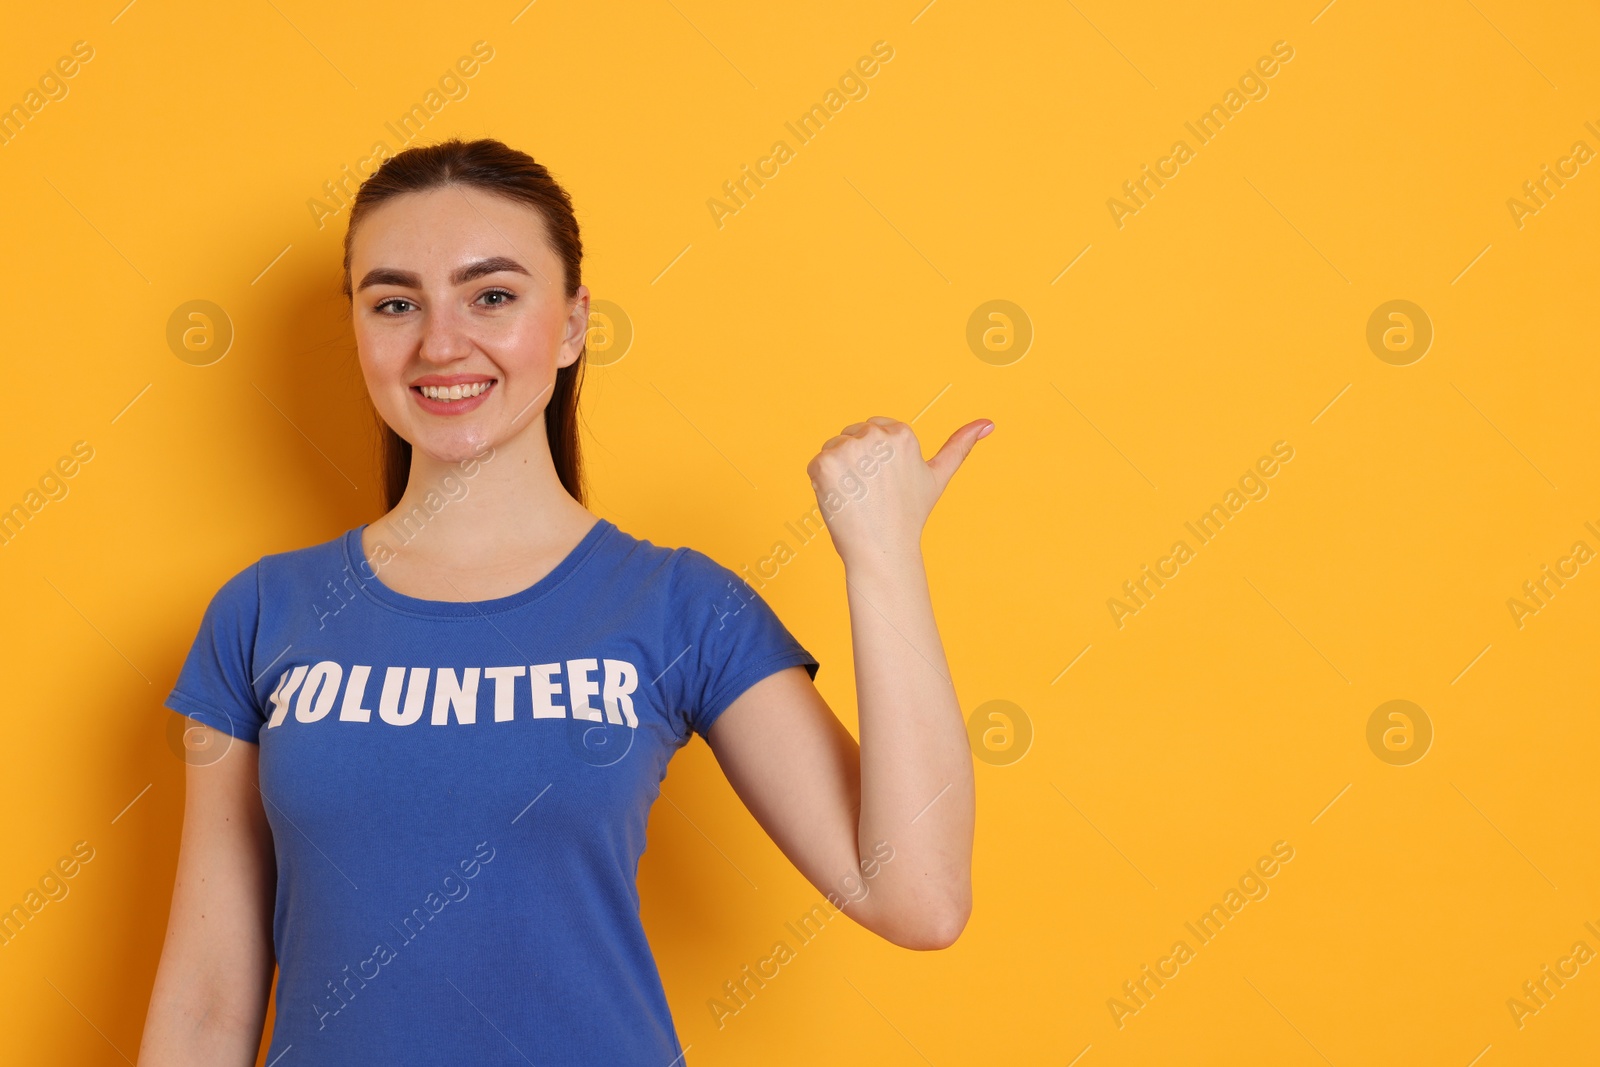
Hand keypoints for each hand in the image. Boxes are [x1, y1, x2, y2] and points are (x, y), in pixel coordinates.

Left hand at [806, 416, 992, 568]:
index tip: (885, 483)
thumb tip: (988, 423)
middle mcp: (876, 435)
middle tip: (871, 493)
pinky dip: (822, 483)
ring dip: (839, 472)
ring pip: (834, 448)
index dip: (875, 459)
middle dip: (857, 462)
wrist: (882, 550)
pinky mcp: (825, 463)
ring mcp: (849, 449)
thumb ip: (960, 446)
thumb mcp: (937, 476)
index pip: (873, 429)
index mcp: (902, 433)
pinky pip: (816, 464)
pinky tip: (841, 499)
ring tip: (857, 497)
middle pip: (852, 436)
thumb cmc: (909, 516)